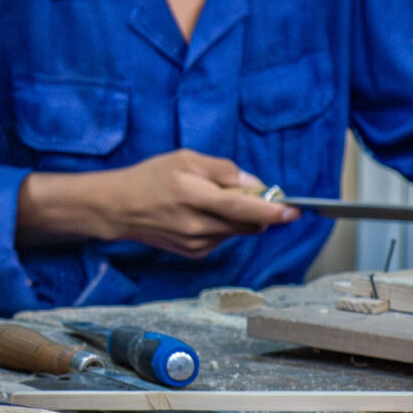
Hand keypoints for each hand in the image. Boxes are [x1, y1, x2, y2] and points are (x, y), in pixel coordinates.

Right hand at [18, 151, 297, 256]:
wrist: (118, 208)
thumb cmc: (150, 178)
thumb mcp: (185, 158)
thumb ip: (222, 169)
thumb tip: (253, 184)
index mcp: (194, 196)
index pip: (243, 208)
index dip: (272, 211)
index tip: (293, 210)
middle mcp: (197, 225)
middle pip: (248, 224)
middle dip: (259, 211)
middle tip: (255, 195)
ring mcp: (197, 243)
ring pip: (238, 232)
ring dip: (238, 218)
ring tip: (212, 201)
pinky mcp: (195, 253)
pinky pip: (223, 239)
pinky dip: (222, 226)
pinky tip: (201, 215)